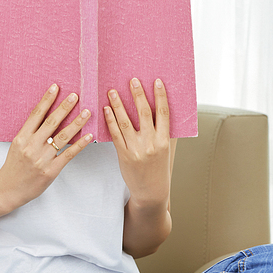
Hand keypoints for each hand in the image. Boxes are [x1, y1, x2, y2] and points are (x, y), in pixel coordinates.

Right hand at [0, 84, 92, 210]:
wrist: (8, 189)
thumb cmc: (14, 166)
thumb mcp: (17, 145)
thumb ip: (30, 133)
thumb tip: (46, 116)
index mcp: (22, 137)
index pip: (36, 114)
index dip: (47, 100)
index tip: (55, 87)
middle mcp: (32, 146)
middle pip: (51, 122)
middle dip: (65, 107)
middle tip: (75, 95)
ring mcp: (42, 158)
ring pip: (62, 136)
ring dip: (76, 123)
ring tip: (87, 112)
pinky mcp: (51, 170)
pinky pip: (68, 154)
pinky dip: (80, 144)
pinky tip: (88, 136)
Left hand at [104, 78, 170, 207]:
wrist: (151, 191)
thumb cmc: (159, 169)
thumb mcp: (166, 150)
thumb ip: (164, 131)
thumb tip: (162, 110)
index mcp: (164, 140)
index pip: (163, 113)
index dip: (160, 96)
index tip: (157, 81)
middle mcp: (151, 143)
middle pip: (144, 113)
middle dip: (138, 95)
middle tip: (132, 80)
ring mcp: (136, 149)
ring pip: (126, 122)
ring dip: (118, 104)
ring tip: (112, 91)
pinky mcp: (124, 155)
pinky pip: (115, 134)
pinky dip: (110, 120)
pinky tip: (106, 110)